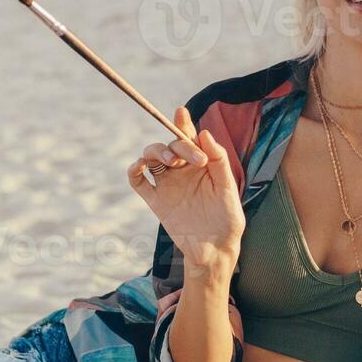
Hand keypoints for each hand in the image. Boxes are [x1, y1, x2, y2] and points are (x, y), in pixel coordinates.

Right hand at [127, 105, 243, 269]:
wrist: (216, 249)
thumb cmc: (227, 218)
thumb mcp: (228, 188)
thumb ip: (218, 160)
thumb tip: (204, 133)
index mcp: (200, 164)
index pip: (189, 137)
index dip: (183, 122)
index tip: (181, 112)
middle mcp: (182, 171)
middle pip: (170, 144)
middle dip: (179, 145)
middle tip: (197, 161)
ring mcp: (167, 184)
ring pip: (151, 156)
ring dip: (156, 151)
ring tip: (171, 161)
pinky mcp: (156, 201)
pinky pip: (137, 181)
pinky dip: (133, 170)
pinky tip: (140, 166)